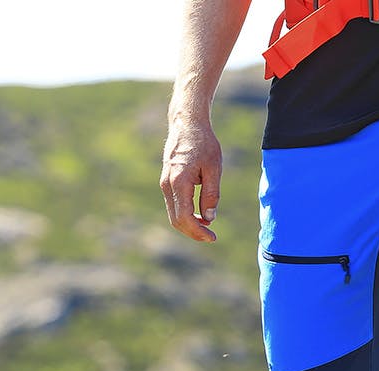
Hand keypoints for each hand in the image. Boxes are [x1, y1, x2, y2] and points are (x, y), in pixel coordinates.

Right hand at [160, 115, 222, 242]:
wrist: (186, 123)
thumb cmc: (203, 143)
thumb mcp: (214, 168)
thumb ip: (211, 194)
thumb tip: (209, 218)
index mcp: (179, 182)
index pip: (185, 217)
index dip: (197, 232)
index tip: (212, 237)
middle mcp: (167, 185)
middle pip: (176, 220)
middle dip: (193, 232)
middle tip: (211, 236)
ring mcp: (164, 183)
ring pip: (173, 214)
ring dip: (189, 224)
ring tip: (207, 225)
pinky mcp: (166, 181)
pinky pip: (173, 204)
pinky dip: (185, 214)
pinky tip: (199, 213)